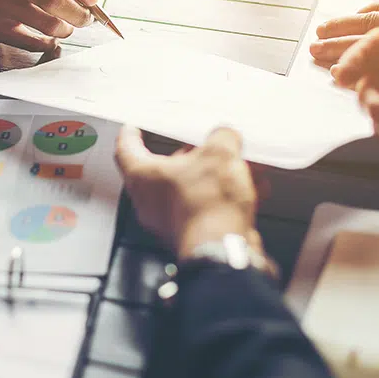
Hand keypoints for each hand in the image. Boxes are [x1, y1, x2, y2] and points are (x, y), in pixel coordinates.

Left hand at [114, 126, 269, 257]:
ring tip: (241, 166)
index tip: (134, 128)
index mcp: (143, 176)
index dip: (131, 134)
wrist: (223, 250)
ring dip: (217, 176)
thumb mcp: (220, 154)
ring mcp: (170, 221)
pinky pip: (207, 208)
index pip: (126, 149)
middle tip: (210, 143)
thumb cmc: (207, 207)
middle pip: (167, 169)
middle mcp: (150, 201)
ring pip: (192, 188)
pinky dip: (226, 197)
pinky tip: (252, 189)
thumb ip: (221, 137)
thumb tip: (226, 137)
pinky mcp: (192, 234)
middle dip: (193, 155)